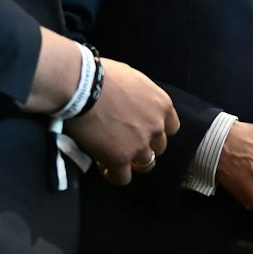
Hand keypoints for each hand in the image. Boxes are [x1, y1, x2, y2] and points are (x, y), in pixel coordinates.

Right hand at [64, 58, 177, 186]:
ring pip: (145, 163)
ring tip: (114, 156)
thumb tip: (133, 103)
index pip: (171, 127)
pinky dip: (115, 175)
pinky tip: (104, 167)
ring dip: (132, 161)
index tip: (142, 130)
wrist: (82, 86)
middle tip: (125, 143)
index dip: (156, 131)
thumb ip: (141, 97)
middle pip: (159, 146)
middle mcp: (156, 126)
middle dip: (144, 146)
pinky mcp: (120, 158)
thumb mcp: (133, 79)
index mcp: (162, 105)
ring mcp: (140, 144)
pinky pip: (123, 178)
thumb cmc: (102, 75)